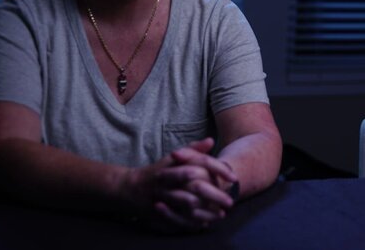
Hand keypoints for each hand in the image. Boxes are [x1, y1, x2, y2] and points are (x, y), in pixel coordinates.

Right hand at [122, 138, 237, 231]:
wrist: (130, 188)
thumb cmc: (158, 171)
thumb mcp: (173, 158)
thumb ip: (193, 150)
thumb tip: (211, 140)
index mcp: (173, 165)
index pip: (199, 165)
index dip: (218, 170)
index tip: (233, 178)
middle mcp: (167, 181)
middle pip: (195, 186)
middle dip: (215, 194)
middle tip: (231, 201)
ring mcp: (162, 198)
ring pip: (188, 205)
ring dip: (207, 211)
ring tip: (221, 214)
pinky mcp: (158, 213)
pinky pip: (179, 220)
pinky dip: (193, 223)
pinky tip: (205, 224)